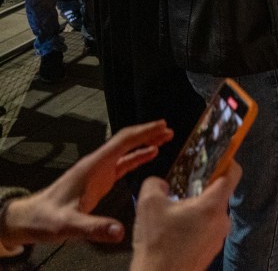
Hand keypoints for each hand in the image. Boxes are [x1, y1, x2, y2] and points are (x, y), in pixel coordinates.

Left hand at [1, 121, 173, 246]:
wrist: (30, 220)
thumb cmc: (45, 219)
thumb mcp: (68, 225)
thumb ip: (93, 227)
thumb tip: (119, 231)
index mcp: (93, 167)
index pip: (122, 142)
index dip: (144, 132)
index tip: (162, 125)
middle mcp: (97, 165)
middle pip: (126, 142)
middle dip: (148, 134)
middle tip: (169, 129)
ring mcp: (98, 172)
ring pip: (125, 151)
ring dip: (145, 143)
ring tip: (165, 138)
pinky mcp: (99, 181)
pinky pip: (122, 164)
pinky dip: (137, 157)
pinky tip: (149, 156)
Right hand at [130, 161, 240, 270]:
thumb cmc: (157, 244)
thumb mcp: (149, 204)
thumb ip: (156, 184)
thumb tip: (161, 183)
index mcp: (213, 205)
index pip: (233, 174)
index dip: (227, 161)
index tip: (218, 156)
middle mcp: (222, 220)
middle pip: (219, 194)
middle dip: (201, 189)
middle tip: (182, 189)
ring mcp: (218, 237)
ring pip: (211, 212)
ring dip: (196, 209)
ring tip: (173, 214)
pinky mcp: (211, 249)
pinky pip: (207, 228)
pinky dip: (195, 224)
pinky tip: (175, 230)